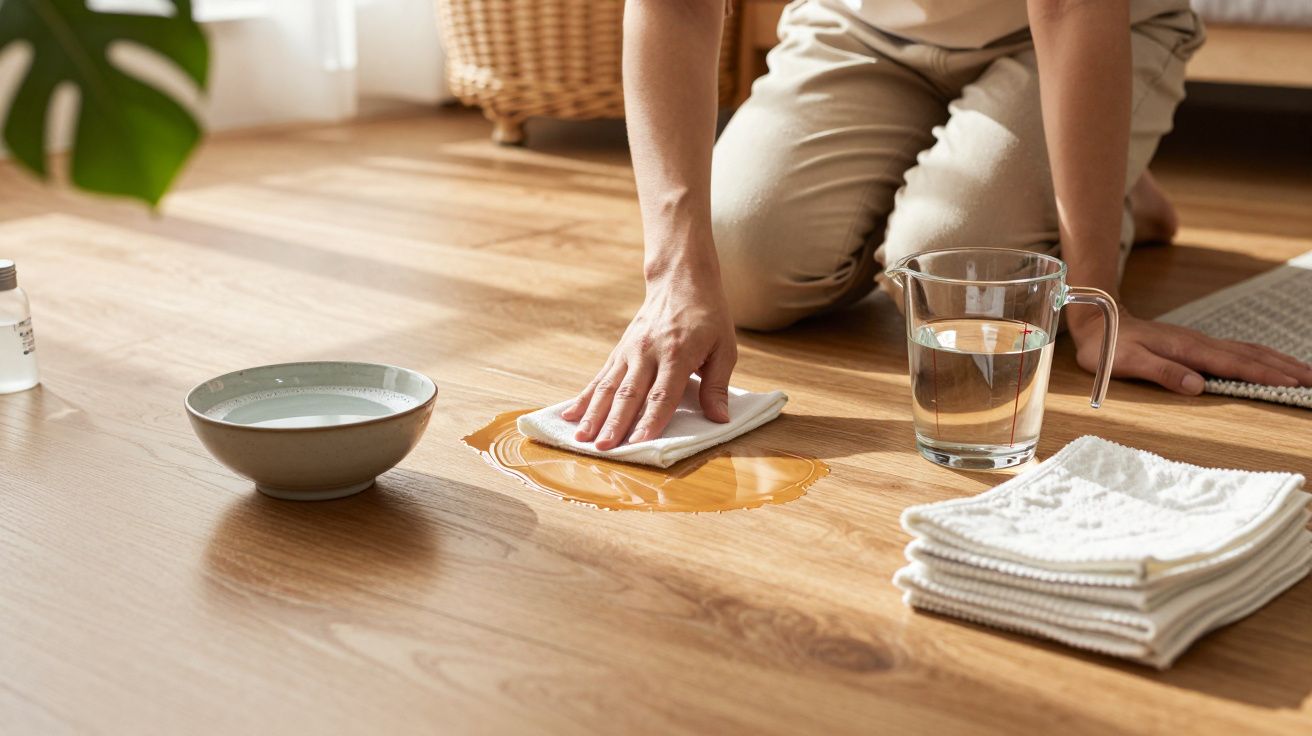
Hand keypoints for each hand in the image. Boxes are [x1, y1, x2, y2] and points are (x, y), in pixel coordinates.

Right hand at [561, 270, 736, 449]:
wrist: (680, 280)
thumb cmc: (707, 316)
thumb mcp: (725, 347)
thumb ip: (718, 385)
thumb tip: (720, 419)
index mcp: (678, 353)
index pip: (663, 394)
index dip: (651, 420)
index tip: (639, 443)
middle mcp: (648, 352)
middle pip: (629, 394)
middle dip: (615, 423)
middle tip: (603, 448)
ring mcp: (630, 351)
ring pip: (609, 387)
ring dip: (594, 415)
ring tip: (581, 439)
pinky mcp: (619, 350)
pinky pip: (600, 377)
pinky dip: (584, 397)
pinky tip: (570, 415)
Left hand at [1068, 307, 1311, 394]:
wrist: (1098, 321)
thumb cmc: (1109, 347)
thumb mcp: (1127, 363)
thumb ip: (1162, 372)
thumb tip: (1198, 386)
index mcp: (1188, 349)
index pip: (1235, 364)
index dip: (1266, 375)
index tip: (1294, 385)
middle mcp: (1200, 343)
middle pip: (1252, 355)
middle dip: (1285, 368)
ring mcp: (1200, 341)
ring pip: (1248, 350)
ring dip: (1278, 362)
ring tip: (1305, 373)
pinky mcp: (1196, 344)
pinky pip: (1237, 350)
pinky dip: (1261, 357)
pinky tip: (1270, 363)